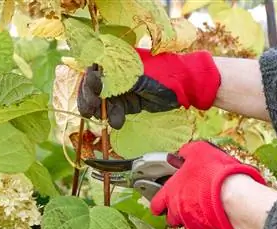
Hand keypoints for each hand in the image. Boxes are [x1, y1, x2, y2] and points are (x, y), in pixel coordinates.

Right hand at [77, 49, 220, 128]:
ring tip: (104, 120)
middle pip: (94, 86)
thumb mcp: (140, 75)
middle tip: (90, 111)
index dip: (89, 81)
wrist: (187, 87)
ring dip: (101, 111)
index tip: (93, 91)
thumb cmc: (165, 74)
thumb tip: (96, 77)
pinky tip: (117, 123)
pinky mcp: (129, 103)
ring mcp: (122, 88)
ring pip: (102, 101)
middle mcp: (117, 73)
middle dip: (90, 99)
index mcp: (118, 59)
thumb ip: (118, 77)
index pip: (94, 69)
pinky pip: (115, 110)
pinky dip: (114, 117)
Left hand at [150, 141, 265, 228]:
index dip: (159, 202)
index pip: (155, 204)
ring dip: (193, 217)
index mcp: (170, 193)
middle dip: (176, 211)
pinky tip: (216, 213)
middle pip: (171, 217)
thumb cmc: (213, 174)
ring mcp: (193, 223)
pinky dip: (208, 223)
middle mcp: (178, 211)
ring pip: (188, 224)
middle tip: (188, 200)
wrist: (235, 195)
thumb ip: (187, 152)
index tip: (164, 199)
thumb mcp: (198, 151)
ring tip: (204, 206)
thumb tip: (184, 153)